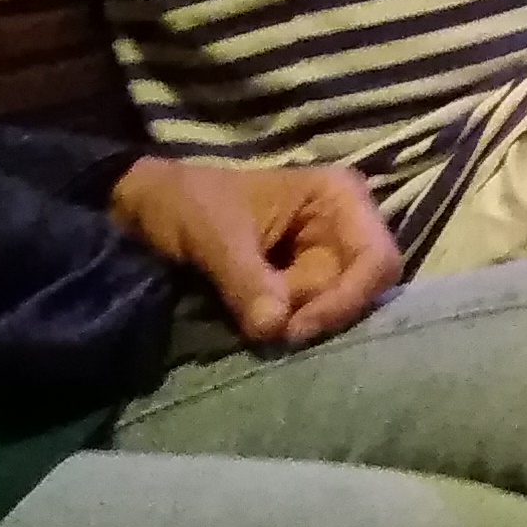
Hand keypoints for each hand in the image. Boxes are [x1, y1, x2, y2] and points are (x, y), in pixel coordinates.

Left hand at [111, 158, 401, 347]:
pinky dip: (284, 324)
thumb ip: (247, 280)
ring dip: (293, 321)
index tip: (294, 329)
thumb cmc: (187, 205)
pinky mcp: (304, 281)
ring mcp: (326, 256)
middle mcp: (345, 226)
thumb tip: (275, 329)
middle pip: (360, 291)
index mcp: (340, 197)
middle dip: (314, 311)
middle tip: (264, 321)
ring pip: (335, 308)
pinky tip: (254, 318)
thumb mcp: (214, 237)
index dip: (346, 299)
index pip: (378, 260)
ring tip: (248, 312)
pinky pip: (311, 314)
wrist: (149, 209)